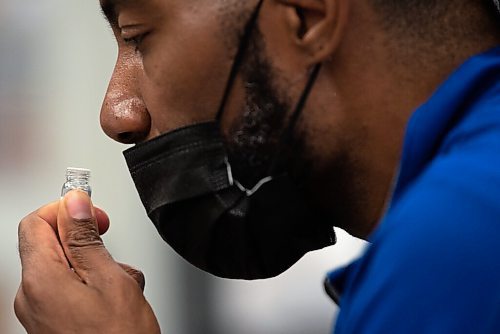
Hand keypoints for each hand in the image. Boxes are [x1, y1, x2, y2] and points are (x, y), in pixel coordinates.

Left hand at [14, 190, 160, 333]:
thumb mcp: (110, 280)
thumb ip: (85, 238)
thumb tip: (73, 204)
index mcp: (41, 280)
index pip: (37, 223)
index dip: (65, 210)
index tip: (91, 214)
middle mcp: (31, 297)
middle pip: (49, 245)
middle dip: (84, 240)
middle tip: (109, 245)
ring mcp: (39, 313)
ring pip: (63, 267)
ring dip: (93, 264)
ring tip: (119, 282)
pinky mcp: (51, 323)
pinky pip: (65, 289)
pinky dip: (89, 284)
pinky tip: (113, 298)